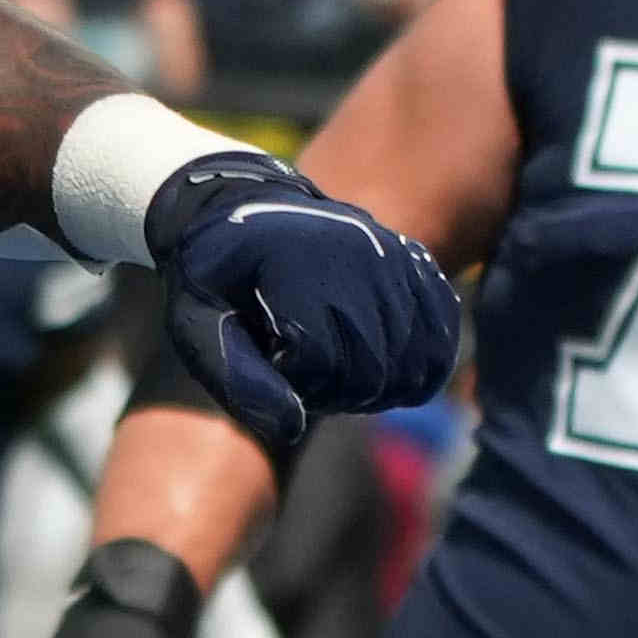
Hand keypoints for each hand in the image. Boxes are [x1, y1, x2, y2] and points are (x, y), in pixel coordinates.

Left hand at [139, 148, 462, 449]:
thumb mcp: (194, 324)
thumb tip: (294, 429)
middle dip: (338, 394)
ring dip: (377, 387)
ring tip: (337, 370)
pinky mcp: (413, 262)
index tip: (273, 362)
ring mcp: (392, 258)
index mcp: (297, 268)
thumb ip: (237, 378)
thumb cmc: (212, 277)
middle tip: (306, 377)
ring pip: (414, 361)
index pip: (322, 366)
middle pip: (374, 371)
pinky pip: (443, 333)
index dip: (297, 386)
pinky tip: (387, 371)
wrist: (241, 208)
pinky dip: (423, 367)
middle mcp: (357, 257)